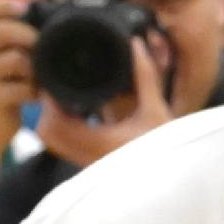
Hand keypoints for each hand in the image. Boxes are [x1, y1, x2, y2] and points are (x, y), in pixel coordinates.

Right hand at [0, 0, 38, 119]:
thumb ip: (8, 39)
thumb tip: (38, 12)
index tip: (21, 7)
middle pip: (1, 31)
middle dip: (30, 37)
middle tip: (41, 49)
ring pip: (16, 59)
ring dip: (36, 70)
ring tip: (36, 79)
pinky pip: (23, 86)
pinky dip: (35, 92)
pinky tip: (32, 96)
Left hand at [35, 29, 173, 169]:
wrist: (177, 178)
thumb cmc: (171, 149)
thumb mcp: (158, 110)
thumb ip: (145, 76)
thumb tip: (136, 45)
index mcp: (101, 143)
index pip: (55, 121)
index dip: (49, 99)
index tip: (54, 80)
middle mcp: (90, 156)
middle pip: (46, 131)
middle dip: (48, 108)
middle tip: (58, 87)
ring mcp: (90, 164)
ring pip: (53, 141)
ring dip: (54, 119)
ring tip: (68, 100)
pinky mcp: (92, 166)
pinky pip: (64, 146)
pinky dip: (64, 129)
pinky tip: (80, 114)